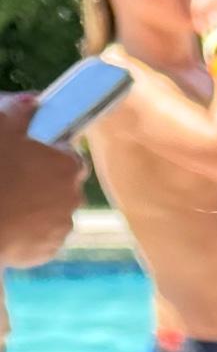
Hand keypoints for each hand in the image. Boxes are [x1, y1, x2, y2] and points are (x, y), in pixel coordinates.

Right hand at [0, 94, 84, 267]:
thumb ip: (19, 110)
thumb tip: (35, 100)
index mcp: (67, 166)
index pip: (71, 156)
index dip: (52, 154)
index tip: (32, 153)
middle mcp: (74, 198)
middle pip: (63, 185)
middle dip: (44, 180)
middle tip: (14, 175)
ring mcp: (61, 227)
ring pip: (53, 212)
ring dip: (37, 206)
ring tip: (8, 199)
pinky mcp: (48, 251)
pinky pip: (42, 236)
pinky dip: (30, 230)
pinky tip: (7, 221)